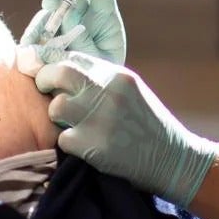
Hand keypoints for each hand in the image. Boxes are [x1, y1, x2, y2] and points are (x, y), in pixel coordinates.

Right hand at [18, 0, 125, 72]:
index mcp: (103, 15)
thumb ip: (86, 40)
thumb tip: (66, 17)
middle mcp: (79, 13)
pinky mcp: (42, 38)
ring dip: (43, 21)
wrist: (86, 93)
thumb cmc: (99, 74)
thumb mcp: (101, 60)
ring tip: (45, 36)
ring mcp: (58, 24)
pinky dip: (32, 38)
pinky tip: (31, 48)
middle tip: (52, 1)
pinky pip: (33, 34)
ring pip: (46, 13)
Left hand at [34, 53, 215, 205]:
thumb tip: (63, 73)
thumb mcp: (131, 92)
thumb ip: (102, 81)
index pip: (74, 59)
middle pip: (59, 74)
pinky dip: (69, 143)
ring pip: (56, 107)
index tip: (47, 74)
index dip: (55, 65)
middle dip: (45, 81)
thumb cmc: (148, 126)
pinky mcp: (96, 146)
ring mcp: (102, 119)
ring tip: (71, 123)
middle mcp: (109, 93)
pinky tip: (83, 146)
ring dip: (58, 117)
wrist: (173, 160)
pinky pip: (63, 138)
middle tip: (45, 91)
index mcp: (118, 76)